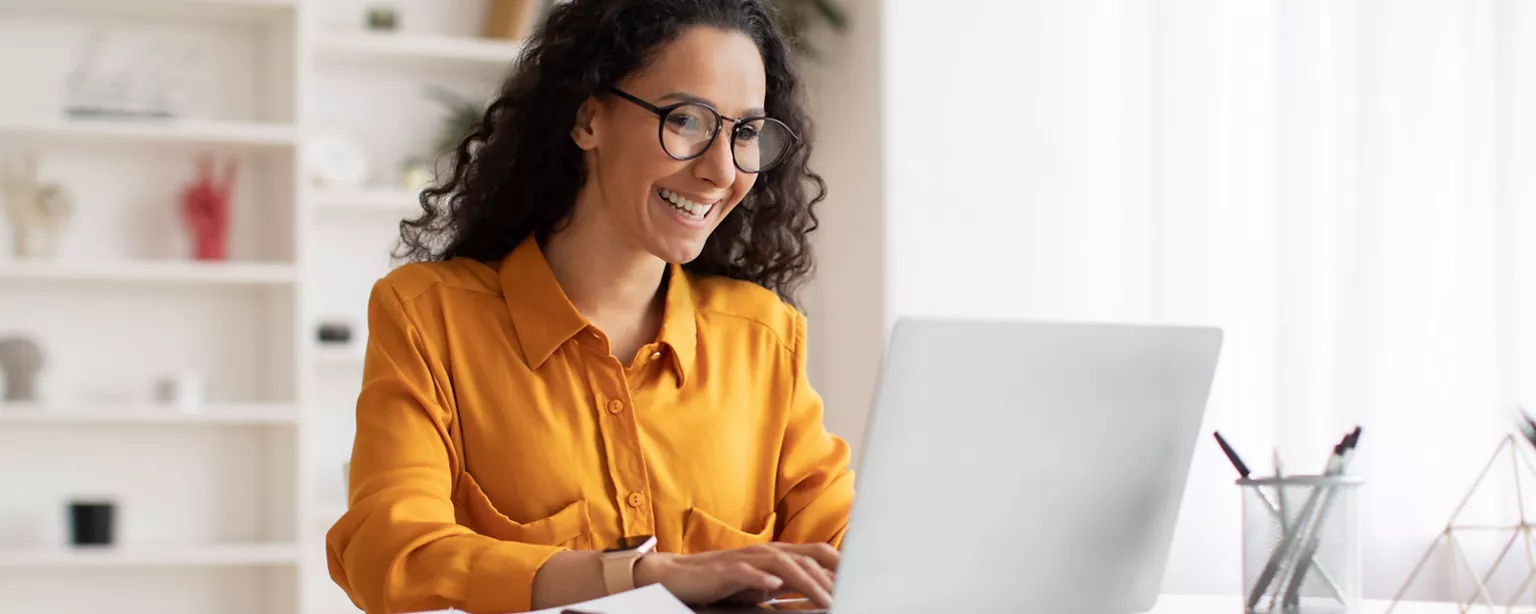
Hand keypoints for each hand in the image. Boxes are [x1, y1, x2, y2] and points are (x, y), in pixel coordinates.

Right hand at [633, 543, 838, 607]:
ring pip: (783, 564)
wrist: (680, 575)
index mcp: (777, 553)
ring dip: (806, 582)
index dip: (840, 565)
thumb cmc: (724, 581)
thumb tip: (820, 594)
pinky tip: (774, 587)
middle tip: (848, 598)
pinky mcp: (725, 570)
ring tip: (824, 599)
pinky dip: (761, 578)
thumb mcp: (762, 584)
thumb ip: (789, 584)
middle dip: (830, 579)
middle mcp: (765, 552)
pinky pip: (746, 572)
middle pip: (806, 559)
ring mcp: (746, 559)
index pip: (816, 553)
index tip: (862, 580)